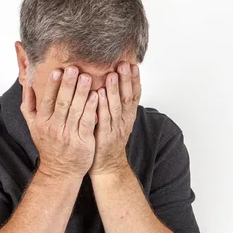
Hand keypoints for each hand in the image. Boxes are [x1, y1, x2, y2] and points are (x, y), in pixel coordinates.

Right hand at [21, 66, 97, 178]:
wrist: (60, 171)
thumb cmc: (48, 145)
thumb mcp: (33, 127)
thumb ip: (28, 105)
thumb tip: (26, 84)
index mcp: (42, 122)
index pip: (46, 100)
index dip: (52, 85)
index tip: (57, 70)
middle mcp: (54, 127)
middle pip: (61, 103)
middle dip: (68, 85)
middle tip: (74, 68)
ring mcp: (69, 135)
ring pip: (75, 111)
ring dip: (81, 93)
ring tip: (87, 77)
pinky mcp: (83, 141)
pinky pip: (87, 122)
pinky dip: (91, 108)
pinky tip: (96, 96)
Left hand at [88, 61, 140, 176]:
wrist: (107, 168)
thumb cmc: (108, 142)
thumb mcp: (117, 122)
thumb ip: (116, 104)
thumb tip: (113, 83)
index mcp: (128, 117)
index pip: (134, 95)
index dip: (135, 79)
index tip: (133, 64)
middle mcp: (124, 121)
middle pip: (128, 97)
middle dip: (126, 80)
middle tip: (124, 63)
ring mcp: (115, 130)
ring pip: (116, 107)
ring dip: (114, 90)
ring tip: (113, 74)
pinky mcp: (104, 138)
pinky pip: (103, 120)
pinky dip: (101, 106)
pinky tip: (98, 95)